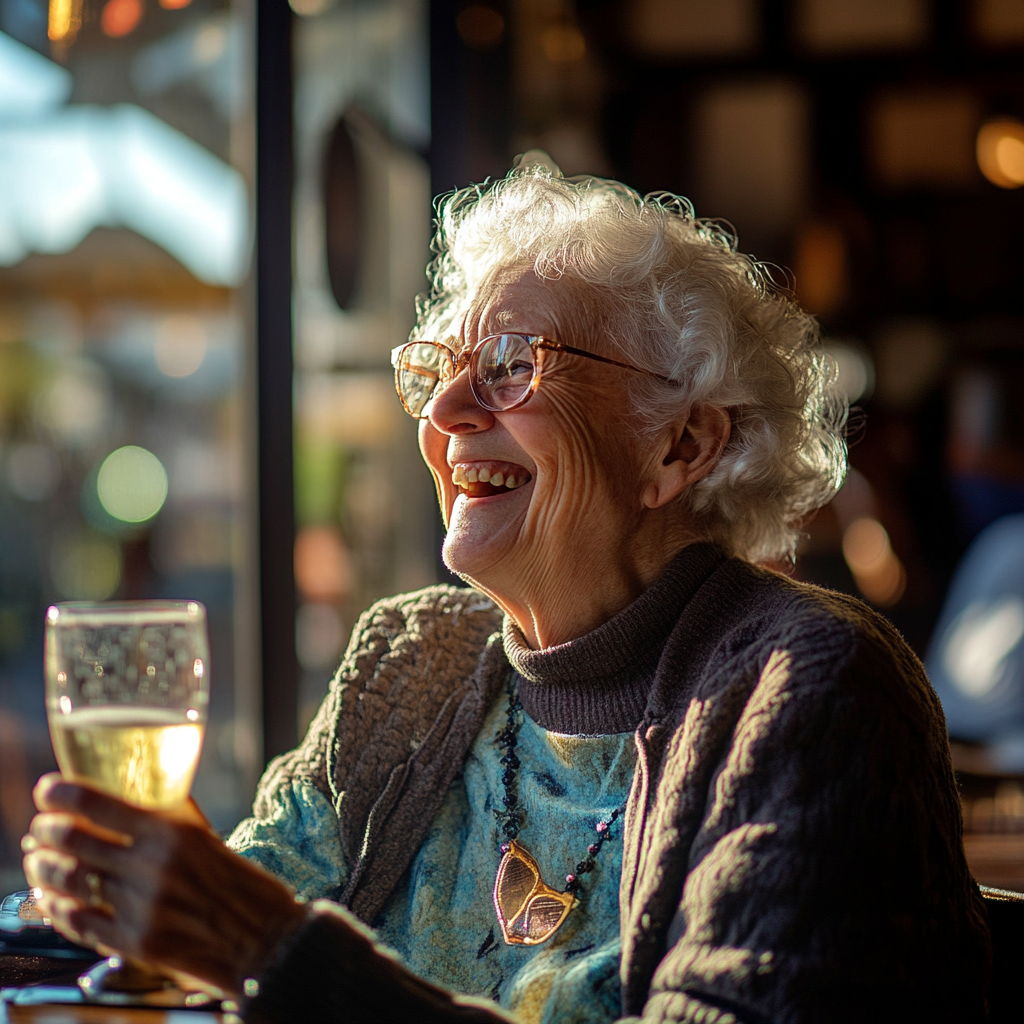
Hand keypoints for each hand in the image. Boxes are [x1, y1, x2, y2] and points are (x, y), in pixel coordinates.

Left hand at [23, 773, 308, 997]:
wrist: (261, 938)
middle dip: (47, 831)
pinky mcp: (133, 943)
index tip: (46, 790)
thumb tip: (134, 795)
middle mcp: (150, 867)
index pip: (98, 805)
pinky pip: (78, 922)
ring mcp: (138, 908)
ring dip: (44, 868)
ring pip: (69, 882)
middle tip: (41, 826)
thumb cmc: (240, 883)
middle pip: (74, 842)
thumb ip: (168, 817)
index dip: (61, 795)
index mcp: (171, 832)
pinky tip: (50, 898)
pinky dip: (56, 907)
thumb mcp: (205, 836)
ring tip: (39, 859)